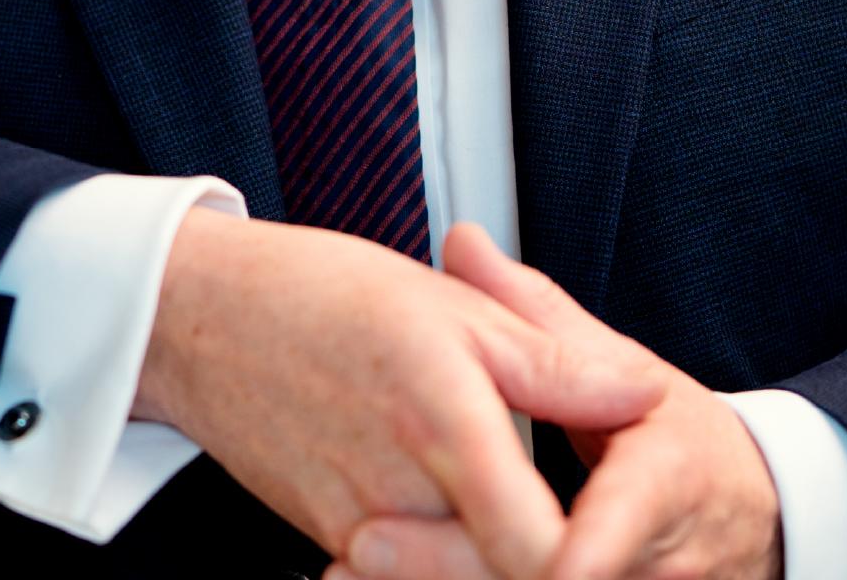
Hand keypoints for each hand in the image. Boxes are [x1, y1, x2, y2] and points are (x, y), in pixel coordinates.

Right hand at [133, 208, 666, 575]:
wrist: (205, 316)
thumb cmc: (322, 295)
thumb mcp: (452, 306)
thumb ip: (553, 362)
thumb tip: (642, 393)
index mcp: (446, 426)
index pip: (541, 553)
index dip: (588, 557)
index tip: (614, 532)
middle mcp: (402, 499)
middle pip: (499, 579)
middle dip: (548, 562)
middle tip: (585, 531)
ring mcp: (362, 534)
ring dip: (490, 559)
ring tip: (526, 527)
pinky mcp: (334, 546)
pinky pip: (401, 579)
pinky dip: (438, 561)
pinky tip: (456, 529)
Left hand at [328, 225, 782, 579]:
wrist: (749, 519)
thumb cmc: (676, 440)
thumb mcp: (623, 365)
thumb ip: (534, 314)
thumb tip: (460, 242)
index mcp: (664, 483)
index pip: (618, 526)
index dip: (572, 550)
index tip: (530, 546)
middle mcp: (657, 565)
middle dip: (458, 568)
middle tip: (367, 542)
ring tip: (356, 566)